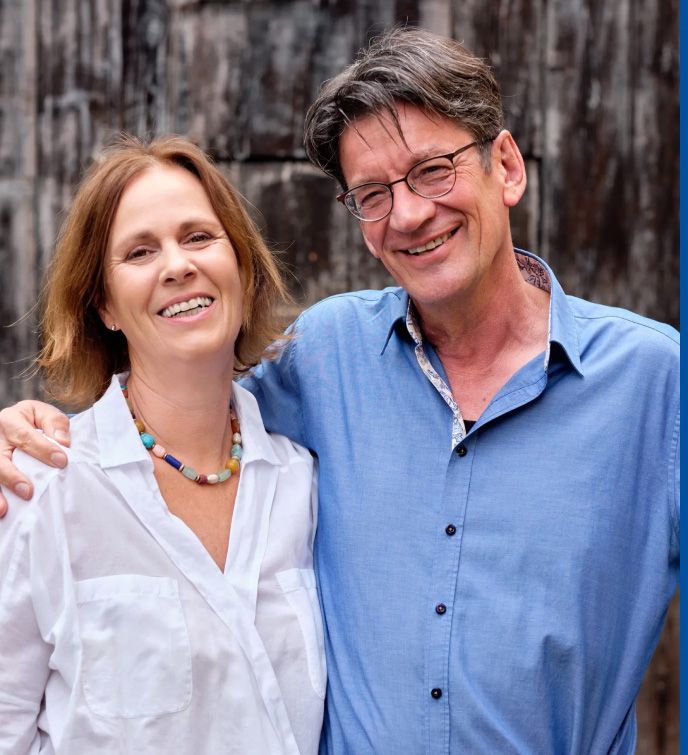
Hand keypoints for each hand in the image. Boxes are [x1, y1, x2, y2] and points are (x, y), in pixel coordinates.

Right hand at [0, 401, 70, 515]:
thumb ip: (55, 424)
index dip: (42, 449)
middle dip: (12, 476)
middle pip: (0, 458)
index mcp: (10, 420)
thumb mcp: (46, 414)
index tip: (61, 462)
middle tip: (28, 491)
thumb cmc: (35, 421)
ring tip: (4, 509)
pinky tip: (1, 511)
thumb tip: (63, 443)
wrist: (18, 422)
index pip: (25, 436)